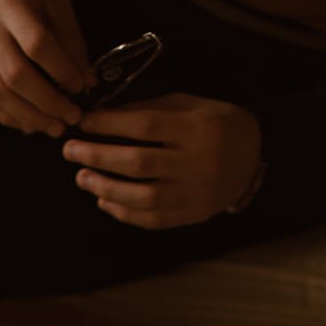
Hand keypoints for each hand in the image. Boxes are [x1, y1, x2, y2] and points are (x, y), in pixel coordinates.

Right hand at [0, 0, 90, 135]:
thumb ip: (70, 38)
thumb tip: (84, 79)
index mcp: (8, 0)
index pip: (37, 45)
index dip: (61, 71)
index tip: (81, 87)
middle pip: (14, 76)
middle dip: (47, 104)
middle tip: (70, 117)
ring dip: (28, 117)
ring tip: (53, 126)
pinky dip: (7, 116)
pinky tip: (28, 121)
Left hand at [61, 93, 263, 227]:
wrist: (255, 157)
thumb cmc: (216, 125)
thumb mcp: (191, 105)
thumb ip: (151, 110)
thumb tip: (104, 117)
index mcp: (197, 129)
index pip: (145, 126)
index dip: (110, 124)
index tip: (83, 123)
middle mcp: (197, 163)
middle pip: (138, 163)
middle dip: (98, 157)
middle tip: (70, 152)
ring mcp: (195, 193)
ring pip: (142, 197)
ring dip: (105, 188)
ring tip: (82, 177)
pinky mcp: (193, 215)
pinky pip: (152, 220)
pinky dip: (124, 213)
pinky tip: (104, 201)